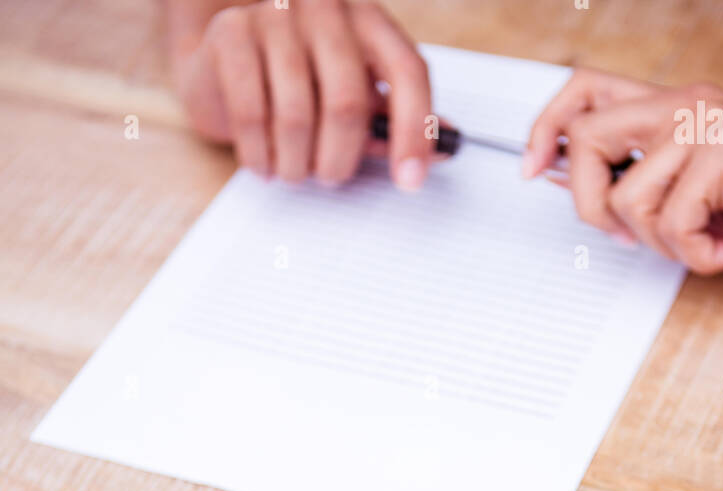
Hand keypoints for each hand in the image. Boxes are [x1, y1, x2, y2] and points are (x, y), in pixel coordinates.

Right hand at [170, 0, 432, 189]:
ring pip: (297, 115)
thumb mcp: (351, 95)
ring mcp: (276, 15)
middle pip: (348, 101)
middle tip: (330, 178)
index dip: (415, 130)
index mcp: (368, 20)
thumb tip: (441, 154)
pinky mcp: (232, 33)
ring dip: (296, 164)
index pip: (407, 71)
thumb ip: (389, 119)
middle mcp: (327, 7)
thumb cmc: (299, 83)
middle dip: (339, 159)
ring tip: (293, 173)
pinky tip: (264, 164)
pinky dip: (261, 155)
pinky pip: (253, 114)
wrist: (222, 59)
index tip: (410, 181)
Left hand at [524, 68, 722, 287]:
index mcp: (670, 108)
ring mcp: (708, 124)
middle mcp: (687, 103)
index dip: (546, 128)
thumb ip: (623, 183)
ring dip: (660, 243)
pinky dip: (697, 255)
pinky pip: (671, 221)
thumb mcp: (675, 208)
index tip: (534, 170)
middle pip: (586, 138)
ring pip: (627, 195)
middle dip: (589, 205)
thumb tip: (554, 174)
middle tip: (625, 236)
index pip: (583, 90)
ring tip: (703, 241)